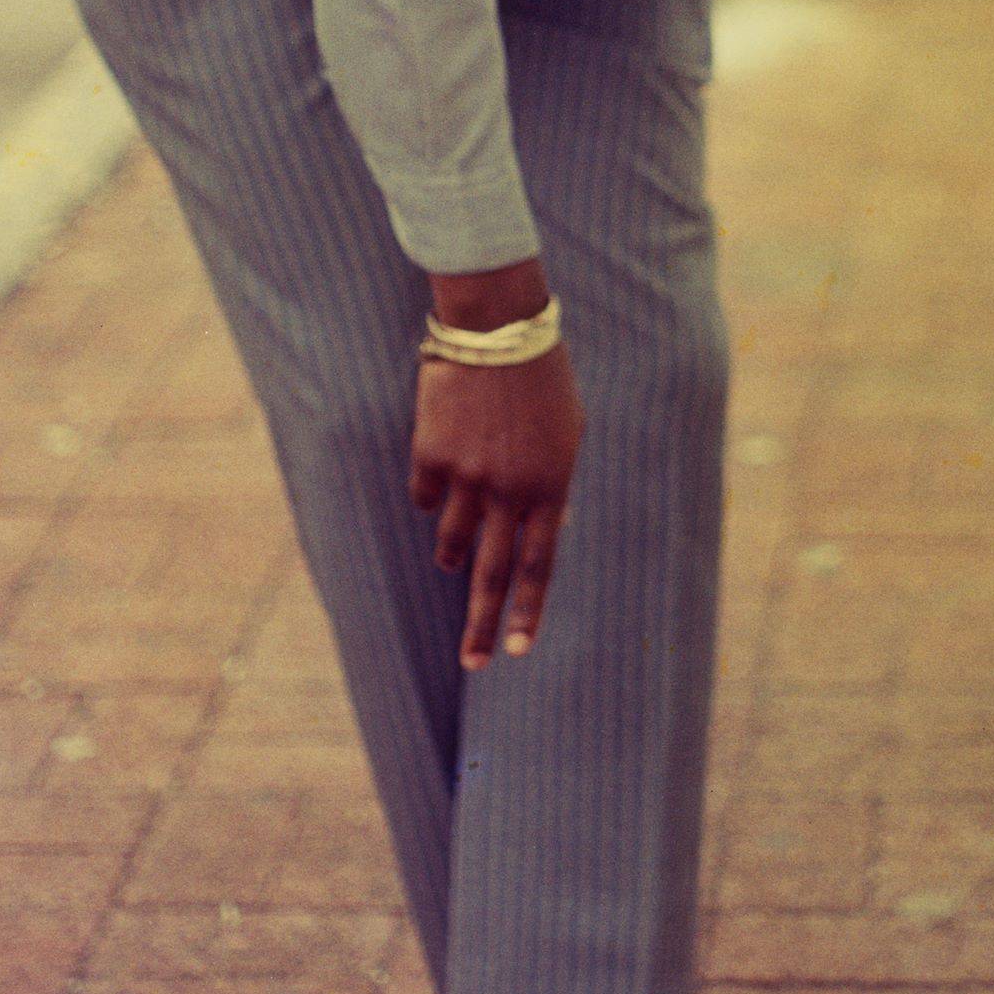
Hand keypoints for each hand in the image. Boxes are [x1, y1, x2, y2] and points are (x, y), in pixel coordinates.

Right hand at [410, 337, 583, 668]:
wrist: (497, 328)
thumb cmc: (542, 378)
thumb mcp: (568, 433)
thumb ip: (555, 484)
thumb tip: (549, 528)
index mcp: (550, 487)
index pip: (539, 566)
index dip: (527, 612)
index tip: (517, 650)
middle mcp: (508, 490)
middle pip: (490, 574)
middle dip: (480, 625)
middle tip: (472, 664)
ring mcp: (466, 475)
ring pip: (450, 541)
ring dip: (452, 553)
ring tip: (454, 556)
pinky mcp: (429, 455)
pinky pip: (424, 496)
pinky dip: (431, 495)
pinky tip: (442, 467)